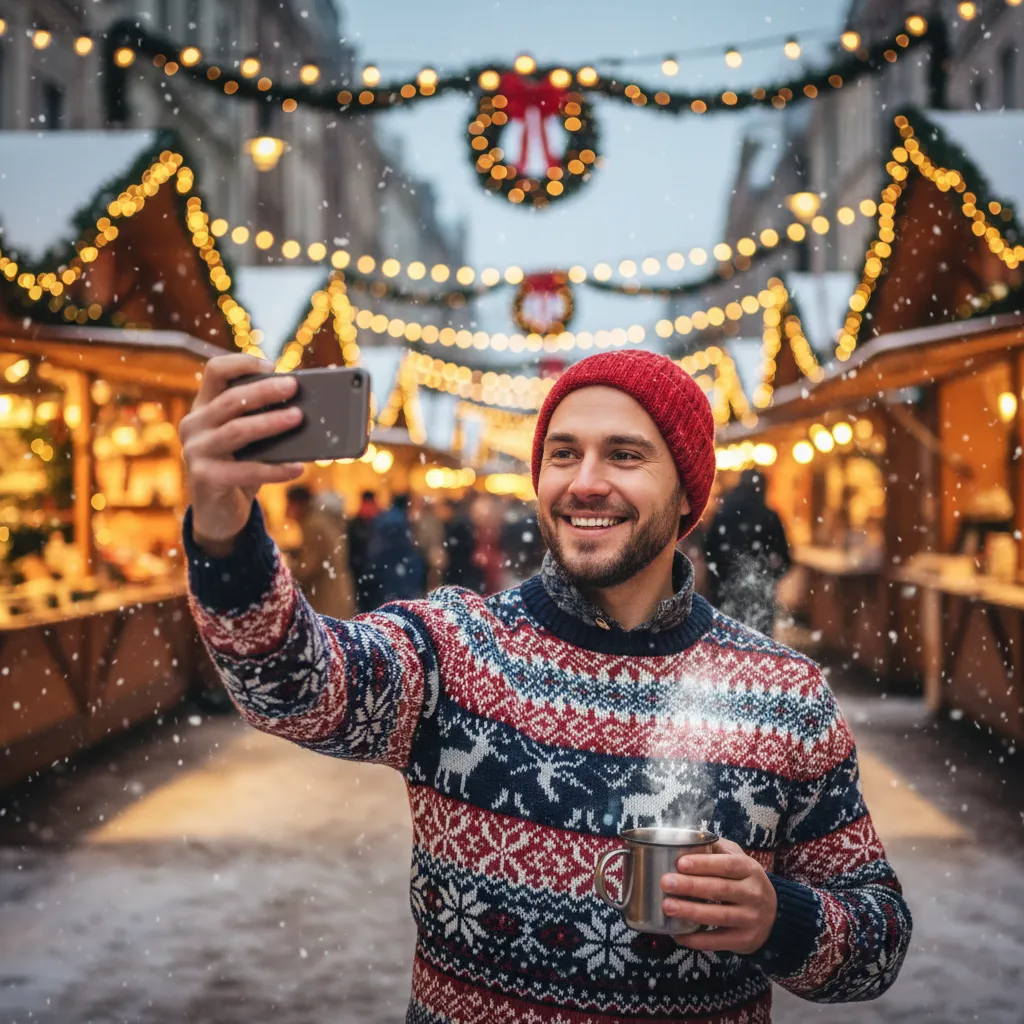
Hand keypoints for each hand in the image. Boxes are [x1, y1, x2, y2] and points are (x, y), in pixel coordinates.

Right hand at [179, 354, 304, 554]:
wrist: (219, 512)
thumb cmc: (241, 466)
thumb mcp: (251, 440)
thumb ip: (264, 419)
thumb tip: (306, 405)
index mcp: (204, 407)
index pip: (215, 371)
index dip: (242, 363)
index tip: (272, 365)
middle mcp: (194, 425)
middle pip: (231, 399)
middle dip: (265, 391)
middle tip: (294, 386)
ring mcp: (195, 451)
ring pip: (238, 430)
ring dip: (271, 423)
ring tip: (299, 418)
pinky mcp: (204, 477)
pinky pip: (245, 470)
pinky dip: (275, 469)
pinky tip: (298, 468)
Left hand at [660, 838, 776, 953]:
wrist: (775, 915)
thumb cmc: (745, 881)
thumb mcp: (739, 859)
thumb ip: (718, 849)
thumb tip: (689, 838)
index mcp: (750, 869)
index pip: (727, 865)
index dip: (704, 864)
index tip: (680, 863)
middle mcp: (753, 894)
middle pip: (720, 889)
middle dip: (690, 886)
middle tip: (666, 883)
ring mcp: (751, 919)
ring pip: (718, 916)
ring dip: (691, 912)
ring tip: (668, 907)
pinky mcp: (745, 940)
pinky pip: (719, 941)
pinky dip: (697, 939)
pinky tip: (678, 934)